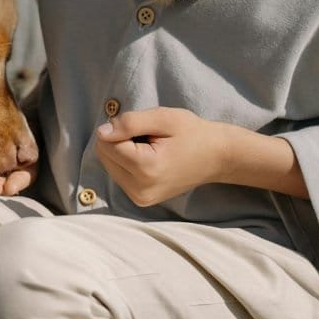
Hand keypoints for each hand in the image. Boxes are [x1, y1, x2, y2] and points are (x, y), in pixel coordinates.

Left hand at [94, 107, 228, 205]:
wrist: (217, 158)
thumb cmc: (192, 133)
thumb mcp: (163, 118)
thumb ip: (129, 123)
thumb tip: (101, 133)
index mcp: (146, 169)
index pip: (107, 142)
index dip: (121, 128)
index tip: (146, 128)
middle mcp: (140, 189)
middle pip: (104, 155)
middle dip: (119, 140)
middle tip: (149, 138)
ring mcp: (140, 198)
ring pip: (108, 164)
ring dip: (122, 151)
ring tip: (150, 148)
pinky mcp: (140, 200)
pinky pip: (118, 174)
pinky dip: (127, 162)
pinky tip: (149, 159)